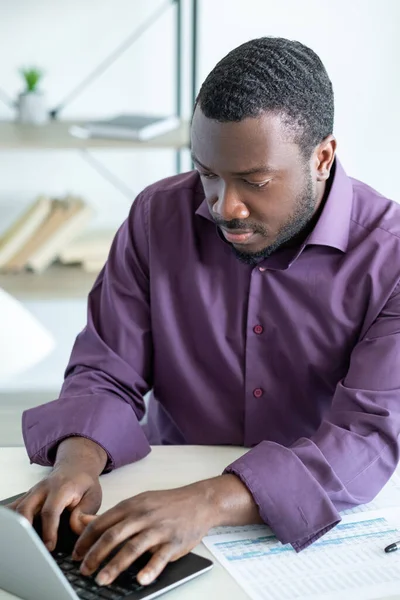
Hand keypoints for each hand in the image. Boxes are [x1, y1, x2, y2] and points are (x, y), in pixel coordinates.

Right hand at [8, 437, 106, 550]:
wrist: (76, 466)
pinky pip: (15, 507)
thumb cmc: (84, 483)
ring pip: (17, 507)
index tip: (49, 546)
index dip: (49, 530)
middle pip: (26, 508)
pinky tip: (11, 531)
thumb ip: (85, 512)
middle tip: (31, 548)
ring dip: (16, 525)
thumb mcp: (93, 496)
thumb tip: (75, 527)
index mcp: (61, 488)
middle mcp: (44, 488)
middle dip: (25, 529)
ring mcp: (33, 492)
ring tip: (20, 542)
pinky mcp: (28, 496)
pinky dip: (13, 519)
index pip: (50, 510)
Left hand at [73, 474, 261, 586]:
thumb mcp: (138, 502)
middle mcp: (143, 516)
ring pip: (133, 547)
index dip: (86, 541)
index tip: (76, 556)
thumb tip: (84, 522)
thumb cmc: (167, 504)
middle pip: (113, 536)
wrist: (199, 501)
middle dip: (95, 555)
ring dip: (115, 565)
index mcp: (131, 506)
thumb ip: (112, 515)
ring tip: (102, 580)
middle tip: (84, 571)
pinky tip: (141, 580)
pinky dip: (150, 569)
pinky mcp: (174, 541)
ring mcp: (159, 529)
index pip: (102, 523)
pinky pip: (160, 557)